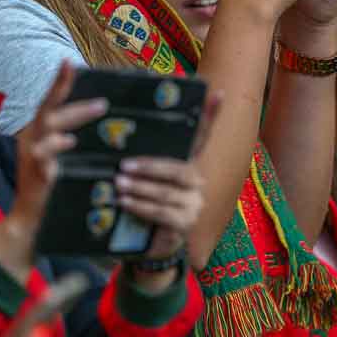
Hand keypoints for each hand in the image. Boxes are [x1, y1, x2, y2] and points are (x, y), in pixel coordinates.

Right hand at [8, 61, 108, 233]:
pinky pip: (44, 154)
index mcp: (37, 131)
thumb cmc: (50, 183)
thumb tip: (98, 115)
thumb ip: (69, 136)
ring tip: (96, 111)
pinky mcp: (35, 171)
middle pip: (50, 111)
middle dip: (77, 104)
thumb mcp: (59, 155)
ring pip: (47, 128)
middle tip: (104, 102)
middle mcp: (31, 138)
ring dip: (72, 118)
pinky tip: (69, 142)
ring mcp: (30, 155)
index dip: (59, 82)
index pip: (48, 102)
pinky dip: (56, 145)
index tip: (70, 63)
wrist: (30, 217)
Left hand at [116, 91, 221, 269]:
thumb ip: (142, 162)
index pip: (202, 137)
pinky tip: (124, 202)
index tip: (218, 92)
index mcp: (189, 165)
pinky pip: (162, 212)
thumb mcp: (145, 180)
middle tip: (124, 166)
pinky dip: (140, 206)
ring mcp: (194, 204)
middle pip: (177, 170)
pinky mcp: (185, 224)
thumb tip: (119, 142)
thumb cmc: (146, 203)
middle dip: (150, 167)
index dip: (211, 116)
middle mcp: (197, 182)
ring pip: (166, 193)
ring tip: (118, 184)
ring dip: (139, 189)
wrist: (152, 244)